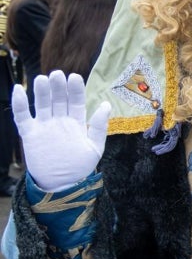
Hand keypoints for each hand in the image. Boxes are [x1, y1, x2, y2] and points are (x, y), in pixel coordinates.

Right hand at [12, 71, 110, 191]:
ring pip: (42, 104)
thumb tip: (106, 104)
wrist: (61, 184)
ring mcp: (45, 126)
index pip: (76, 101)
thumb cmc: (81, 166)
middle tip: (57, 75)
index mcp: (77, 121)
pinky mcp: (30, 133)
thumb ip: (99, 126)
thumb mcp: (95, 147)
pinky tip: (18, 90)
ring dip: (41, 92)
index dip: (75, 89)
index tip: (74, 77)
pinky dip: (19, 104)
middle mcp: (60, 120)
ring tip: (42, 79)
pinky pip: (22, 117)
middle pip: (59, 99)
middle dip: (58, 87)